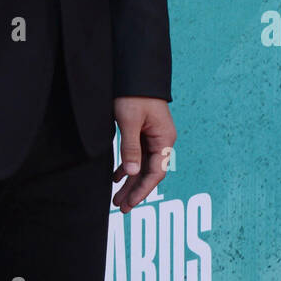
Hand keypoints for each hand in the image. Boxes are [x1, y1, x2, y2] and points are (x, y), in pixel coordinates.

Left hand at [111, 97, 175, 211]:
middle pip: (149, 172)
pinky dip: (127, 166)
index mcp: (164, 139)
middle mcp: (161, 140)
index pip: (156, 172)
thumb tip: (133, 174)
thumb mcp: (130, 121)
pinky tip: (116, 177)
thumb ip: (131, 148)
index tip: (130, 204)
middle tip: (120, 208)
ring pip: (141, 165)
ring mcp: (152, 137)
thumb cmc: (134, 94)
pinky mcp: (142, 132)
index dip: (143, 190)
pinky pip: (137, 155)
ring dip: (130, 181)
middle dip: (135, 190)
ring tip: (116, 198)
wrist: (135, 72)